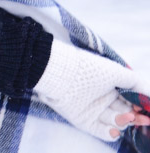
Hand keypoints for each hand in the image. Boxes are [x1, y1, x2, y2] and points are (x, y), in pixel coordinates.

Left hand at [34, 40, 149, 139]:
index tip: (146, 108)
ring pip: (115, 122)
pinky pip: (100, 131)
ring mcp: (94, 111)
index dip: (140, 106)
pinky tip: (115, 131)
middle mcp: (103, 100)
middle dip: (136, 117)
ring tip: (128, 117)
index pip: (130, 101)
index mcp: (111, 88)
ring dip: (124, 121)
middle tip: (143, 118)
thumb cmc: (90, 70)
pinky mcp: (84, 121)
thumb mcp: (117, 72)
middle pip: (125, 113)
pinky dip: (109, 133)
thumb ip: (137, 83)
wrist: (63, 75)